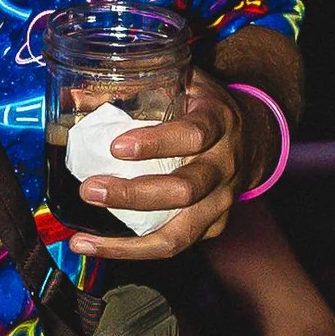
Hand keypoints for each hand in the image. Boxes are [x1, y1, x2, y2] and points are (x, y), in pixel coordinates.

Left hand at [72, 71, 258, 259]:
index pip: (193, 135)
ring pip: (179, 233)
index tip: (116, 147)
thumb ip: (142, 84)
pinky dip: (133, 251)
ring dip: (128, 242)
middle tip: (89, 190)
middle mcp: (223, 167)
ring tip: (84, 240)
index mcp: (218, 124)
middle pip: (184, 191)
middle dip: (133, 195)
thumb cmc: (206, 108)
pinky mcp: (213, 227)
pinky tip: (97, 247)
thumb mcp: (186, 84)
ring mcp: (221, 202)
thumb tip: (79, 96)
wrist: (254, 139)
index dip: (156, 143)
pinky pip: (173, 245)